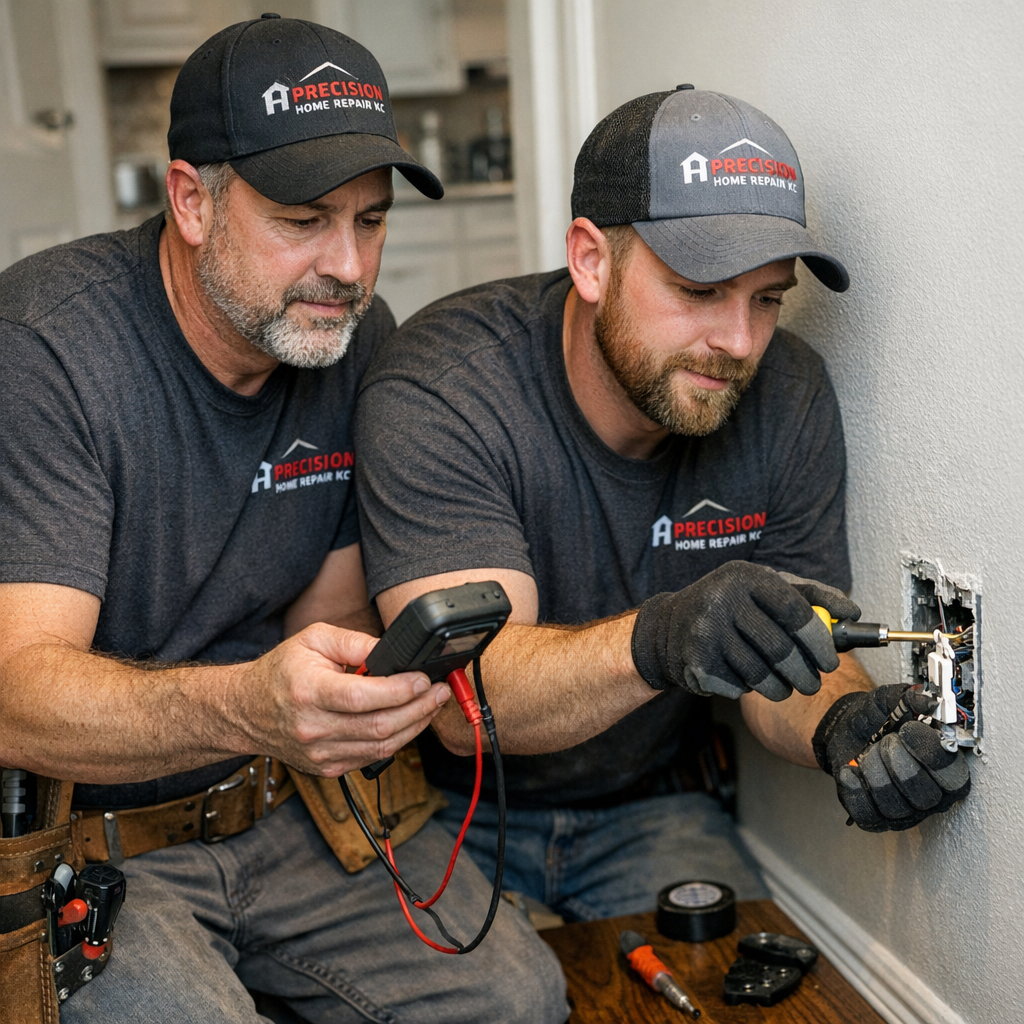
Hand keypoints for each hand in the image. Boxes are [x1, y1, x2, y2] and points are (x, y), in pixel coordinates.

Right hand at [234, 624, 449, 776]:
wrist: (246, 711)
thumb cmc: (282, 671)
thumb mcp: (313, 639)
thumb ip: (354, 641)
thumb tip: (391, 649)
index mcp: (309, 691)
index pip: (363, 697)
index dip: (400, 690)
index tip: (424, 679)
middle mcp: (313, 727)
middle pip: (380, 726)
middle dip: (420, 708)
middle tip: (440, 691)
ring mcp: (320, 753)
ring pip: (382, 747)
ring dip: (415, 726)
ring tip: (432, 705)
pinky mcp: (327, 767)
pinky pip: (372, 757)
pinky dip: (396, 740)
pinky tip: (409, 721)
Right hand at [631, 561, 859, 699]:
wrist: (668, 627)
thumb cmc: (729, 606)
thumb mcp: (762, 588)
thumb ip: (808, 596)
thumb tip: (852, 614)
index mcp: (744, 576)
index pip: (794, 610)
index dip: (818, 640)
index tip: (830, 661)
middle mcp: (722, 600)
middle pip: (779, 648)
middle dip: (804, 674)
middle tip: (812, 683)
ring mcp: (706, 631)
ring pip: (761, 674)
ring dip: (781, 688)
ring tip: (785, 687)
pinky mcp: (696, 661)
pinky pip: (739, 687)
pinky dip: (750, 690)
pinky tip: (746, 680)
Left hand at [812, 684, 970, 831]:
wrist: (848, 730)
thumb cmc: (878, 719)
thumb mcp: (892, 700)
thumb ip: (911, 697)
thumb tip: (928, 701)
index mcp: (948, 770)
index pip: (952, 775)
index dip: (929, 751)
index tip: (909, 729)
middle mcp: (932, 796)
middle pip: (923, 794)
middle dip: (898, 760)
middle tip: (886, 740)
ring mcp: (904, 811)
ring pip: (893, 804)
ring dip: (874, 772)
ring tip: (868, 752)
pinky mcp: (876, 818)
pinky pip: (866, 814)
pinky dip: (854, 789)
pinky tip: (850, 770)